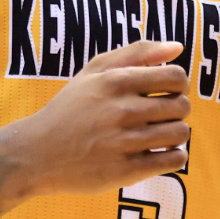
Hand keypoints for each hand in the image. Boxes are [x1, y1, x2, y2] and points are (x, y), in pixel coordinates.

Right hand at [8, 39, 191, 198]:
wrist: (37, 153)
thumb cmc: (70, 108)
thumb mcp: (95, 71)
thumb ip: (137, 53)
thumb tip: (179, 47)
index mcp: (117, 81)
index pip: (177, 77)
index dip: (178, 85)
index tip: (166, 92)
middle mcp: (122, 110)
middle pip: (182, 106)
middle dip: (177, 110)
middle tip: (159, 116)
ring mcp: (124, 142)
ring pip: (180, 133)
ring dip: (175, 134)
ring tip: (157, 135)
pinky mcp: (126, 171)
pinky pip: (175, 160)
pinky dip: (174, 156)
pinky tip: (157, 153)